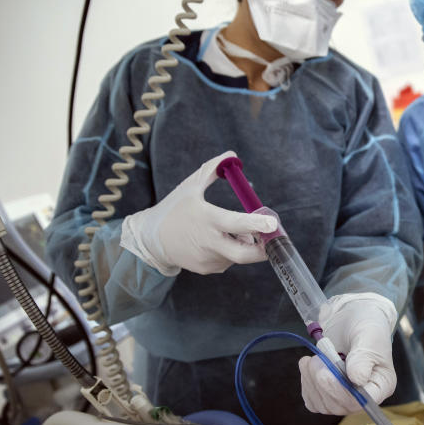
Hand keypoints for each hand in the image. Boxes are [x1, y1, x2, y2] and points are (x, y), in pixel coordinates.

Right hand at [120, 151, 276, 275]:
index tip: (273, 223)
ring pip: (238, 254)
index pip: (236, 223)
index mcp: (207, 219)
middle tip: (271, 236)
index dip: (256, 224)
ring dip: (243, 244)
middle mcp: (208, 243)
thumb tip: (232, 155)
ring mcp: (208, 259)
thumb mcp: (190, 186)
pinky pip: (228, 260)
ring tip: (226, 231)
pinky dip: (230, 251)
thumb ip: (212, 169)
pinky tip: (214, 242)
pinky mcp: (207, 269)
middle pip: (245, 254)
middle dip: (264, 248)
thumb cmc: (174, 209)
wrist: (150, 239)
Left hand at [299, 293, 397, 414]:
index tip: (326, 373)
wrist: (351, 320)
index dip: (342, 392)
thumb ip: (363, 357)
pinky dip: (307, 384)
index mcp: (381, 384)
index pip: (363, 401)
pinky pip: (313, 400)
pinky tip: (308, 366)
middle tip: (316, 359)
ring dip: (312, 381)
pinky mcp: (328, 394)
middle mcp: (364, 395)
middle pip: (341, 405)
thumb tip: (357, 379)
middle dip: (323, 383)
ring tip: (313, 358)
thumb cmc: (366, 326)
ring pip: (324, 405)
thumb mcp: (368, 336)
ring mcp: (345, 397)